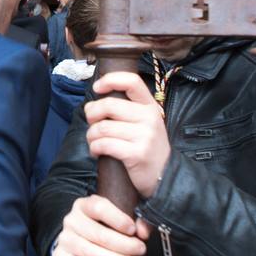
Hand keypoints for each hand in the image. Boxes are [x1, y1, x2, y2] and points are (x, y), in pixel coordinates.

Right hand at [51, 195, 150, 255]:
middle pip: (97, 233)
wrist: (81, 238)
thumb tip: (143, 232)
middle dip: (123, 244)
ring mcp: (65, 238)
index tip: (133, 230)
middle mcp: (72, 219)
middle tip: (140, 249)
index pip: (99, 207)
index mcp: (85, 205)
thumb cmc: (104, 226)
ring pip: (87, 250)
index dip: (118, 219)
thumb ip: (135, 220)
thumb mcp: (117, 217)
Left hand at [84, 71, 170, 198]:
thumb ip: (127, 109)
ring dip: (91, 135)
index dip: (110, 80)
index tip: (97, 88)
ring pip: (103, 127)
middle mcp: (149, 118)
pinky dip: (94, 148)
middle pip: (109, 105)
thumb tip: (96, 101)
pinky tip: (97, 151)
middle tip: (91, 122)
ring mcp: (144, 136)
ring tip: (94, 141)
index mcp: (150, 106)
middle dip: (91, 113)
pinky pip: (105, 144)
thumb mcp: (145, 122)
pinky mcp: (136, 153)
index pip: (132, 81)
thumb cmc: (147, 146)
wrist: (165, 175)